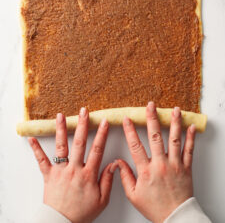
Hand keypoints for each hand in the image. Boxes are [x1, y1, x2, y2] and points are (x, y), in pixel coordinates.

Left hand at [28, 107, 116, 222]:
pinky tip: (32, 138)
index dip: (102, 134)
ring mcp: (60, 171)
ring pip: (61, 147)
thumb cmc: (81, 212)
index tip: (104, 122)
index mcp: (88, 175)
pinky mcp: (48, 175)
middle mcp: (74, 169)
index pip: (97, 150)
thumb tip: (114, 164)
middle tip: (83, 111)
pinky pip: (41, 161)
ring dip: (61, 130)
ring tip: (61, 116)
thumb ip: (108, 181)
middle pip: (79, 143)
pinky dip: (36, 149)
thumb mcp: (101, 200)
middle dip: (82, 125)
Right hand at [117, 101, 195, 222]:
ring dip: (174, 123)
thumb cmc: (154, 207)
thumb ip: (125, 177)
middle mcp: (160, 164)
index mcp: (146, 170)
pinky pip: (189, 150)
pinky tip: (191, 127)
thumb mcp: (134, 195)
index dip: (130, 130)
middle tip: (151, 105)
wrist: (175, 217)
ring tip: (174, 110)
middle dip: (152, 118)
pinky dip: (191, 138)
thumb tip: (117, 162)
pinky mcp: (186, 168)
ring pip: (174, 139)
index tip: (127, 118)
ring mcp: (175, 164)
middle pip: (155, 137)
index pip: (135, 145)